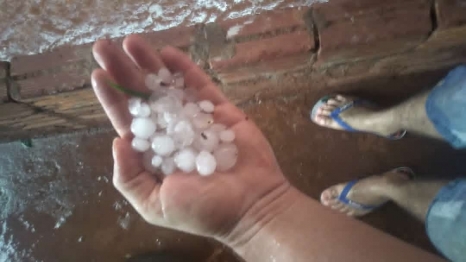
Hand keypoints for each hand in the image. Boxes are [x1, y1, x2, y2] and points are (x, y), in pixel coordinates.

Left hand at [91, 35, 290, 242]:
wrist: (252, 206)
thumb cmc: (203, 211)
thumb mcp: (155, 205)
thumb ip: (130, 177)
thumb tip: (117, 141)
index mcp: (154, 154)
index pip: (129, 121)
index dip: (114, 99)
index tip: (98, 76)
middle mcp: (171, 132)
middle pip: (145, 98)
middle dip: (126, 73)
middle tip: (106, 48)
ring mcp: (196, 119)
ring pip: (169, 87)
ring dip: (150, 64)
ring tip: (131, 42)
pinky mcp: (220, 111)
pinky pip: (200, 86)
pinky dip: (185, 69)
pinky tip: (168, 54)